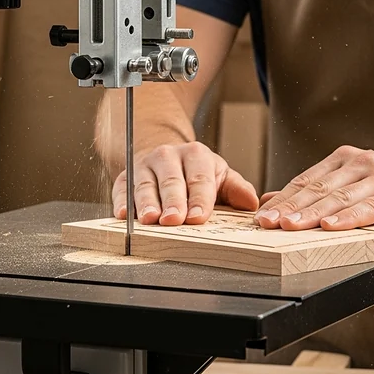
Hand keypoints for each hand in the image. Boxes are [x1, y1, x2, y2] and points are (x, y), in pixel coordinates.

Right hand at [111, 142, 258, 225]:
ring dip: (146, 203)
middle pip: (171, 181)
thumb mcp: (219, 176)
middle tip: (174, 219)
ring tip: (149, 219)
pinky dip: (121, 200)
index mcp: (196, 155)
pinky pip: (121, 187)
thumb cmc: (196, 173)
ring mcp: (145, 165)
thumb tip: (252, 203)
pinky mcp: (125, 177)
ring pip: (145, 184)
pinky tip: (123, 214)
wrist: (166, 159)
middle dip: (173, 201)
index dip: (200, 199)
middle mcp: (169, 156)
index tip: (199, 216)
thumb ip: (236, 188)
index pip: (199, 178)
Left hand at [253, 146, 373, 230]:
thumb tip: (277, 199)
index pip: (307, 180)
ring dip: (313, 213)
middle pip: (319, 189)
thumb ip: (322, 189)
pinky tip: (333, 226)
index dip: (283, 199)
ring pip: (340, 198)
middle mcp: (362, 163)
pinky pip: (371, 208)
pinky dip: (350, 218)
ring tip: (289, 227)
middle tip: (265, 224)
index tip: (260, 216)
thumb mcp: (359, 184)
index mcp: (347, 160)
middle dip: (290, 208)